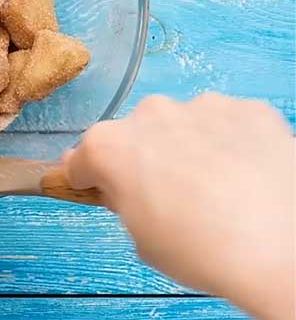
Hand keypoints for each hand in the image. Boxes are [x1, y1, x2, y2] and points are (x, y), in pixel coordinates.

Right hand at [63, 93, 293, 319]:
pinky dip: (230, 142)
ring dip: (188, 146)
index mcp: (109, 147)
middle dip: (143, 158)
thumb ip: (122, 201)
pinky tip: (246, 175)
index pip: (80, 158)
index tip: (97, 188)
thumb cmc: (202, 250)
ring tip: (216, 187)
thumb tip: (123, 188)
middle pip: (134, 134)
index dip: (87, 177)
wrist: (281, 246)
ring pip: (182, 124)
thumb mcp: (142, 239)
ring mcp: (199, 105)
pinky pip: (226, 123)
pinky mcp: (245, 108)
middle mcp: (148, 113)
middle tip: (168, 195)